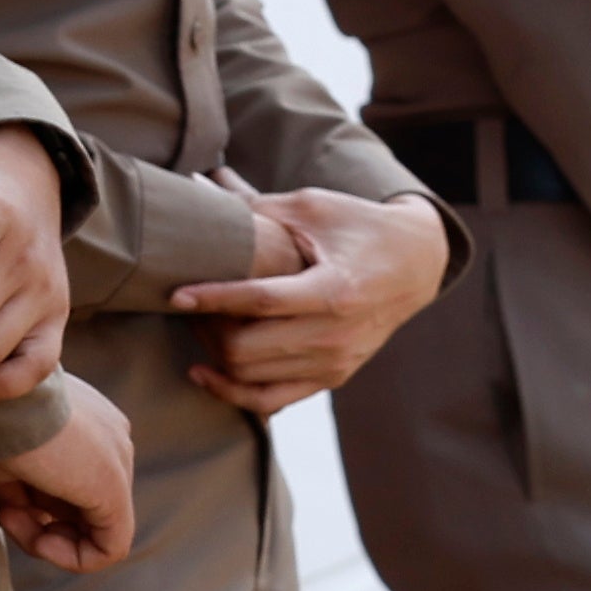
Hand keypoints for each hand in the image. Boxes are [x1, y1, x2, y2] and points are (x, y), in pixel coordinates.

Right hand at [0, 372, 135, 572]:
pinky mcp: (115, 490)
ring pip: (95, 529)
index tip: (1, 502)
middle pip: (84, 505)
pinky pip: (108, 547)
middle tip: (4, 514)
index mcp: (87, 421)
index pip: (71, 483)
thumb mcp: (0, 456)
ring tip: (10, 519)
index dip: (32, 505)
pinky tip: (40, 542)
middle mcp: (112, 438)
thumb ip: (21, 488)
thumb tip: (25, 518)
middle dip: (40, 522)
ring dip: (47, 539)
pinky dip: (72, 557)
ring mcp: (119, 462)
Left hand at [171, 183, 451, 412]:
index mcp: (335, 290)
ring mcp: (335, 362)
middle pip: (247, 348)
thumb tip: (196, 189)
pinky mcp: (332, 376)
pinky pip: (271, 400)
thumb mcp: (312, 207)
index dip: (213, 299)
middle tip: (186, 302)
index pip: (261, 302)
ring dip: (213, 353)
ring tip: (195, 324)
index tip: (175, 293)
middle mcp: (337, 335)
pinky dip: (233, 390)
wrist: (416, 262)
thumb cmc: (358, 226)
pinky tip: (205, 369)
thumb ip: (255, 207)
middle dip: (206, 328)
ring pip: (251, 376)